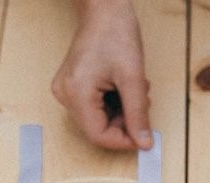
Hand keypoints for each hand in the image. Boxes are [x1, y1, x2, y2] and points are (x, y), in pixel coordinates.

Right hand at [51, 0, 151, 149]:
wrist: (103, 9)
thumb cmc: (115, 33)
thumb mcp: (133, 78)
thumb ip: (138, 114)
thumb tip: (144, 142)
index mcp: (76, 93)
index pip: (98, 135)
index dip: (123, 140)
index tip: (143, 137)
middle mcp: (65, 95)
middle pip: (97, 128)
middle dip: (124, 123)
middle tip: (142, 105)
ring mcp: (66, 91)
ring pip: (98, 119)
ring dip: (121, 112)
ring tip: (135, 90)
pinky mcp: (72, 87)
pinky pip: (94, 107)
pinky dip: (114, 104)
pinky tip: (124, 88)